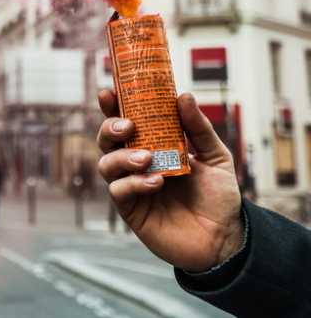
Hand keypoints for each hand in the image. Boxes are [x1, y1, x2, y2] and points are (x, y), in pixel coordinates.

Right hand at [97, 90, 243, 271]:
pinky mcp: (131, 210)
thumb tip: (183, 96)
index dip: (113, 107)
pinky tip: (155, 183)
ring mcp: (131, 186)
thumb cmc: (218, 197)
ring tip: (147, 159)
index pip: (126, 122)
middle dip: (110, 128)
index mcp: (153, 147)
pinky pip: (118, 191)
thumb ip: (198, 129)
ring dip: (122, 157)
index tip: (109, 93)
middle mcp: (137, 164)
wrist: (225, 238)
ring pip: (106, 164)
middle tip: (128, 126)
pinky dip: (133, 183)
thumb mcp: (216, 157)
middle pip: (107, 140)